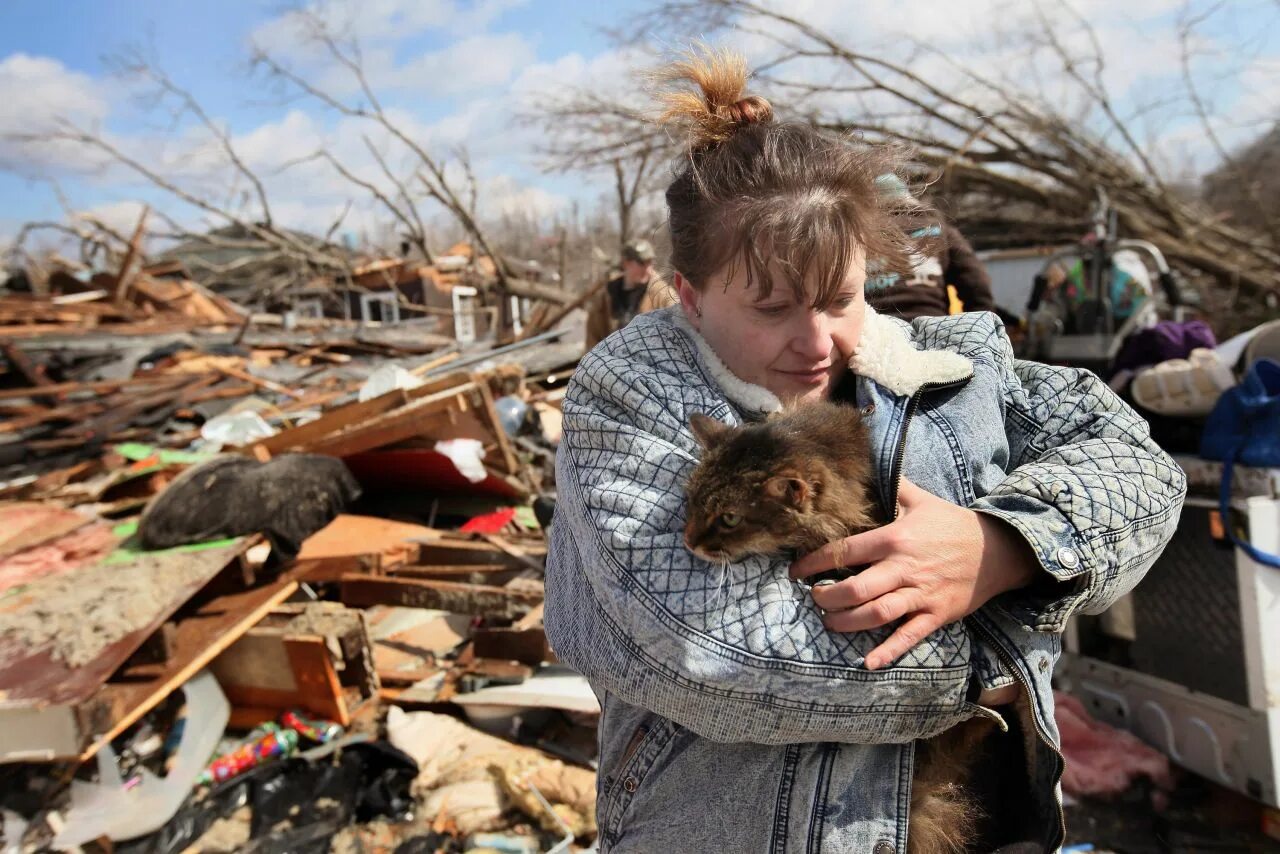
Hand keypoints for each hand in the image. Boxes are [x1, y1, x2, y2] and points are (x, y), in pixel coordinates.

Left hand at [789, 478, 1038, 669]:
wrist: (997, 550)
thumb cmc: (951, 523)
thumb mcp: (920, 499)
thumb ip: (890, 485)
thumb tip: (865, 462)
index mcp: (894, 538)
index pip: (845, 551)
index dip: (815, 563)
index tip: (795, 571)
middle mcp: (904, 567)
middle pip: (856, 588)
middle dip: (828, 598)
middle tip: (815, 598)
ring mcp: (921, 593)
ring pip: (877, 613)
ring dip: (848, 622)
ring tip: (830, 623)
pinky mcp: (936, 614)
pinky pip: (909, 636)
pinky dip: (889, 650)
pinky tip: (868, 662)